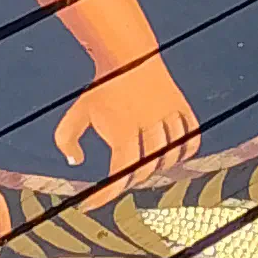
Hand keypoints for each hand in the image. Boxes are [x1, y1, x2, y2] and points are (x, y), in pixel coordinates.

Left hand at [54, 56, 200, 194]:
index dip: (107, 194)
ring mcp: (168, 115)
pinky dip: (184, 151)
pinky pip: (192, 139)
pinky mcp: (182, 107)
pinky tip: (172, 154)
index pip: (121, 173)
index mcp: (123, 129)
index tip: (92, 203)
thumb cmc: (102, 86)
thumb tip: (74, 162)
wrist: (128, 54)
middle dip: (132, 178)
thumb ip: (66, 138)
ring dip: (159, 166)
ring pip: (171, 157)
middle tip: (122, 178)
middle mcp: (149, 125)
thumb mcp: (78, 112)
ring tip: (145, 163)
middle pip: (147, 169)